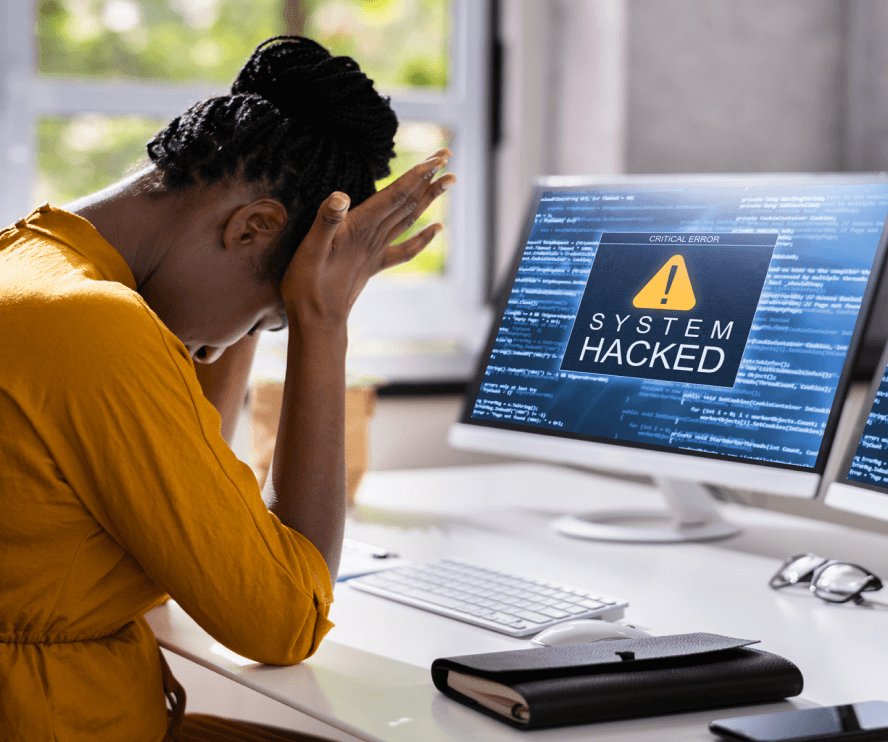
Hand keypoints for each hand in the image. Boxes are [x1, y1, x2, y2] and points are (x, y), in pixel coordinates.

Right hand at [281, 149, 455, 330]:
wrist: (317, 323)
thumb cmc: (307, 287)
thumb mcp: (309, 251)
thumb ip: (325, 222)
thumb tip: (340, 195)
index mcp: (361, 229)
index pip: (396, 195)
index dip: (417, 175)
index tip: (437, 158)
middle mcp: (374, 238)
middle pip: (408, 203)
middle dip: (428, 178)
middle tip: (447, 156)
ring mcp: (376, 252)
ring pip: (409, 219)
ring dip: (428, 198)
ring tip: (447, 181)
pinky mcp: (373, 266)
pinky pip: (404, 249)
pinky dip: (422, 237)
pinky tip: (436, 228)